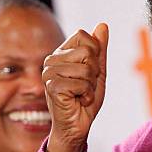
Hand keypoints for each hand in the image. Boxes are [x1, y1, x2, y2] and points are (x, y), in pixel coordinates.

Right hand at [42, 23, 107, 151]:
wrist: (77, 126)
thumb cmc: (86, 100)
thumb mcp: (98, 72)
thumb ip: (99, 50)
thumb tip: (102, 25)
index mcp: (61, 53)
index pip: (84, 36)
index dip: (95, 54)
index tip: (90, 71)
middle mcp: (51, 60)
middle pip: (88, 51)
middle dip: (94, 72)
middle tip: (85, 86)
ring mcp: (49, 73)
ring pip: (86, 68)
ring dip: (91, 85)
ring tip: (81, 94)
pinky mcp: (52, 87)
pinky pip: (81, 83)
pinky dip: (86, 94)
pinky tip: (78, 101)